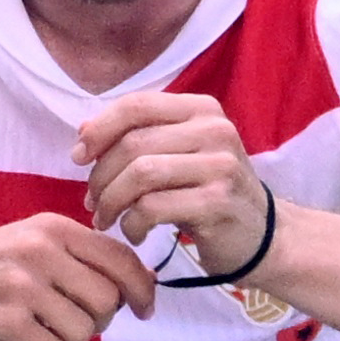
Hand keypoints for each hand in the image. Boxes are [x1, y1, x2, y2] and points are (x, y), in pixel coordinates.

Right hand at [0, 210, 156, 340]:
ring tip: (31, 329)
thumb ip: (77, 258)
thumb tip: (136, 287)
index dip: (142, 288)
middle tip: (63, 321)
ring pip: (84, 332)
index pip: (121, 259)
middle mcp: (41, 252)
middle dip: (95, 320)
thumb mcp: (27, 243)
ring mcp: (23, 288)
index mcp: (52, 229)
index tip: (144, 308)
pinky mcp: (8, 324)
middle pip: (108, 301)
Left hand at [75, 91, 271, 275]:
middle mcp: (215, 130)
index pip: (136, 105)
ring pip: (140, 174)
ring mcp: (220, 165)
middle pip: (133, 144)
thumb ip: (137, 138)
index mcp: (201, 109)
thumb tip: (83, 132)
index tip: (78, 157)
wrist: (261, 235)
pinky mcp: (218, 202)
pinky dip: (132, 224)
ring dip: (111, 202)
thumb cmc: (209, 191)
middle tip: (93, 202)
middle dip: (100, 176)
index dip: (99, 129)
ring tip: (106, 220)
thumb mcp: (178, 155)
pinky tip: (134, 234)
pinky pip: (153, 208)